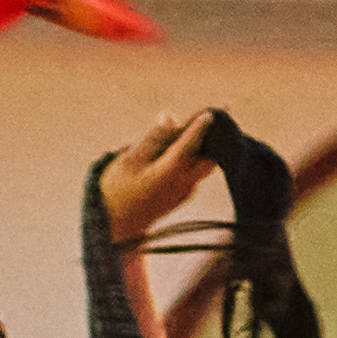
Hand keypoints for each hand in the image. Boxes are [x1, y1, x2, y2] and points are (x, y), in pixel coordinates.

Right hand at [100, 107, 221, 247]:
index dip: (200, 126)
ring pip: (205, 166)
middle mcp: (183, 184)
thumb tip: (169, 115)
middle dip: (215, 135)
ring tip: (206, 125)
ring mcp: (185, 192)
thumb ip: (153, 137)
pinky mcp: (182, 197)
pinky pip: (196, 173)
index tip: (211, 112)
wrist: (115, 225)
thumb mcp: (129, 159)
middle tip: (221, 113)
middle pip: (209, 156)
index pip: (190, 144)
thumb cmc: (117, 189)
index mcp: (169, 172)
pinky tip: (190, 146)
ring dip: (207, 146)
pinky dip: (197, 158)